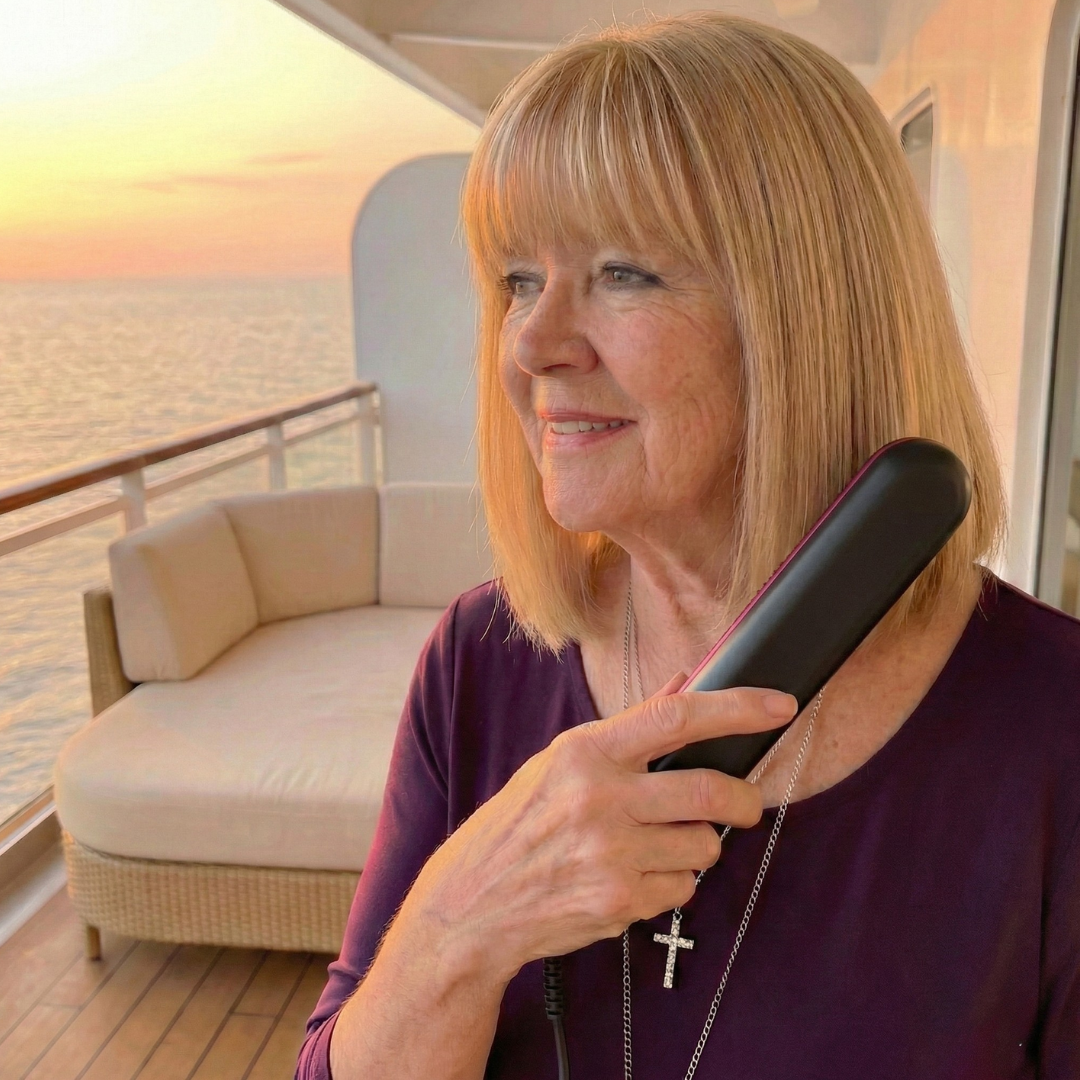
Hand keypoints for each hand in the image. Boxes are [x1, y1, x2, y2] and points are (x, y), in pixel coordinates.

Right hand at [395, 681, 798, 986]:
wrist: (474, 902)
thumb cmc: (519, 823)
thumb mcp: (560, 762)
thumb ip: (628, 728)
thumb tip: (683, 683)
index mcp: (585, 751)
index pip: (676, 717)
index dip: (737, 708)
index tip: (779, 704)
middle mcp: (599, 798)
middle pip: (709, 791)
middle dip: (744, 800)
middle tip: (746, 803)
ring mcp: (610, 853)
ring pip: (704, 847)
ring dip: (696, 848)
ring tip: (656, 847)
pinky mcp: (619, 902)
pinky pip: (683, 890)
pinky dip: (671, 885)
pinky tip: (632, 878)